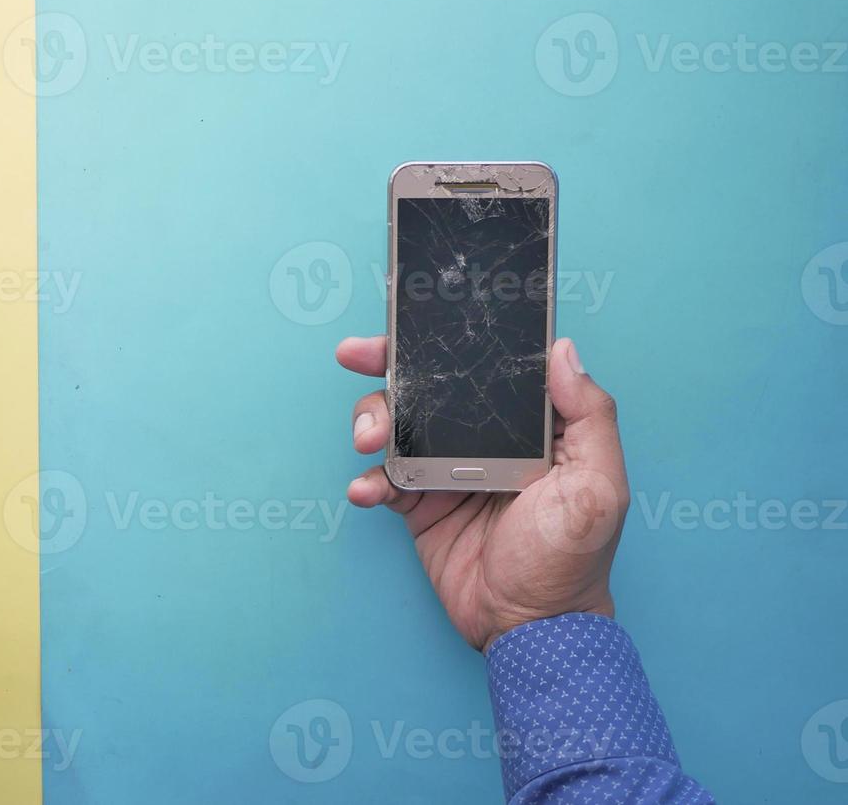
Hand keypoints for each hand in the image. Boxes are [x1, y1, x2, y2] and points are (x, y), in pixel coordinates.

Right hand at [337, 336, 628, 651]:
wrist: (530, 630)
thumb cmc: (574, 561)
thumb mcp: (599, 486)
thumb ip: (590, 416)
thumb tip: (564, 351)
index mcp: (529, 426)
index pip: (484, 367)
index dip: (446, 341)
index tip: (411, 325)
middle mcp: (484, 439)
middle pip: (427, 386)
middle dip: (386, 365)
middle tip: (355, 355)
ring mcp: (447, 470)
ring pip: (396, 423)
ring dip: (371, 422)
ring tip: (368, 443)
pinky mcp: (419, 504)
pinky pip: (383, 477)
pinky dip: (367, 480)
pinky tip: (366, 490)